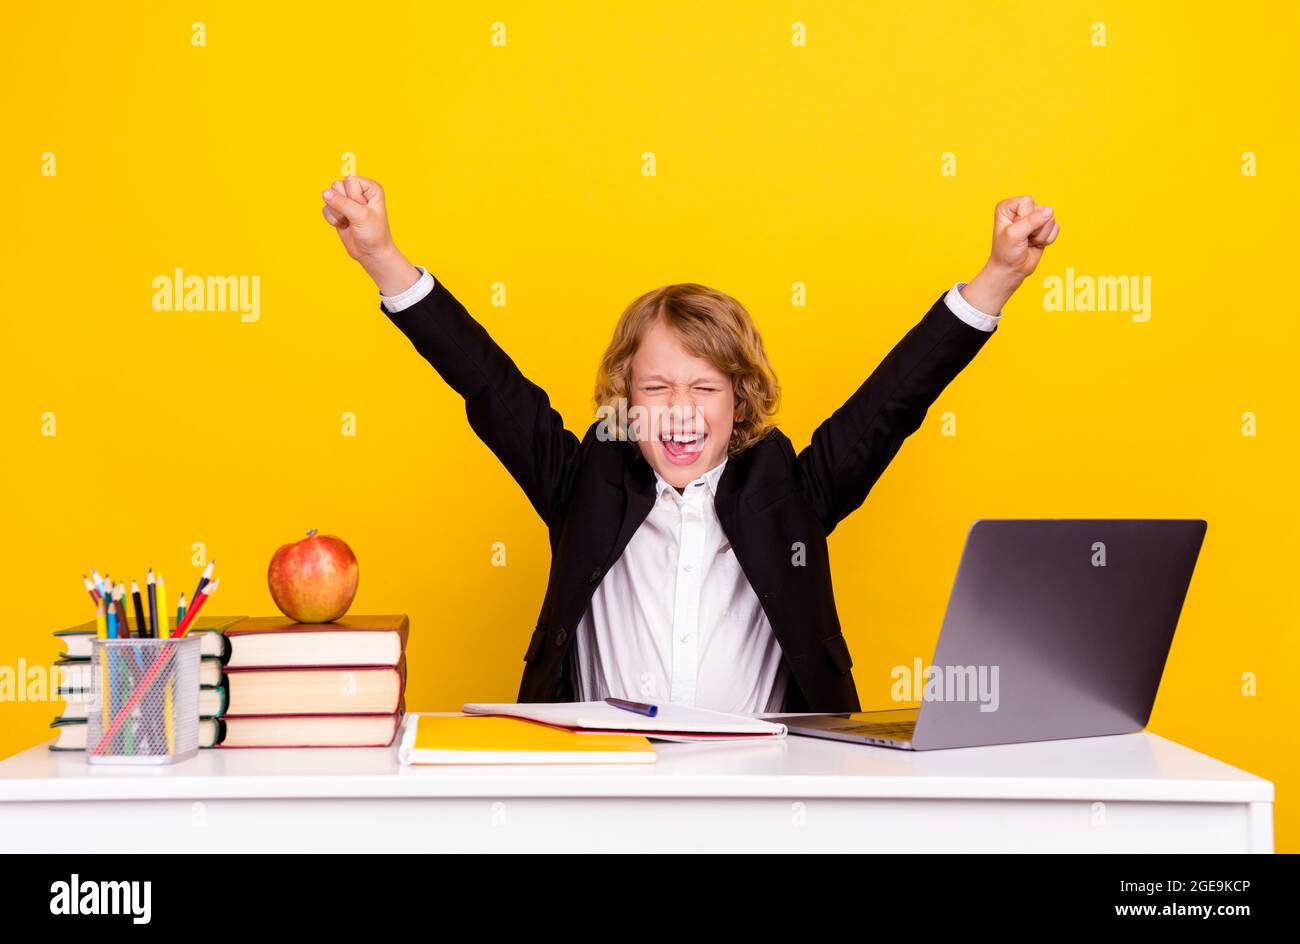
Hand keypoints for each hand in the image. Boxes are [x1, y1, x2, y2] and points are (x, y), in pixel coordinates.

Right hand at [321, 176, 419, 294]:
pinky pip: (325, 208)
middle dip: (343, 204)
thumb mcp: (360, 216)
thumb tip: (325, 193)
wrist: (370, 253)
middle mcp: (358, 191)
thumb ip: (342, 203)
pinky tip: (344, 225)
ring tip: (350, 221)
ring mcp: (347, 200)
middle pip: (336, 186)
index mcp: (369, 187)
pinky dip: (333, 219)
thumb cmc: (373, 234)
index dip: (353, 197)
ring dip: (337, 213)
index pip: (349, 180)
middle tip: (355, 216)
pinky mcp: (338, 210)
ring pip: (328, 196)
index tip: (363, 209)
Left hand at [989, 194, 1058, 278]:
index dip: (1024, 218)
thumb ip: (1031, 221)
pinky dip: (1047, 239)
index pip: (1027, 202)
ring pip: (1050, 219)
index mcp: (1008, 207)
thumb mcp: (1014, 234)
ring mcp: (1034, 218)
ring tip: (1028, 241)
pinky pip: (1056, 228)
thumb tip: (1049, 211)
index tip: (1014, 230)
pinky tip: (1036, 243)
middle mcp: (1021, 209)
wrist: (1011, 270)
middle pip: (1041, 209)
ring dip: (1041, 235)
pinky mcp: (1044, 227)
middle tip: (1023, 238)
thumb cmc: (1006, 252)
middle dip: (1035, 228)